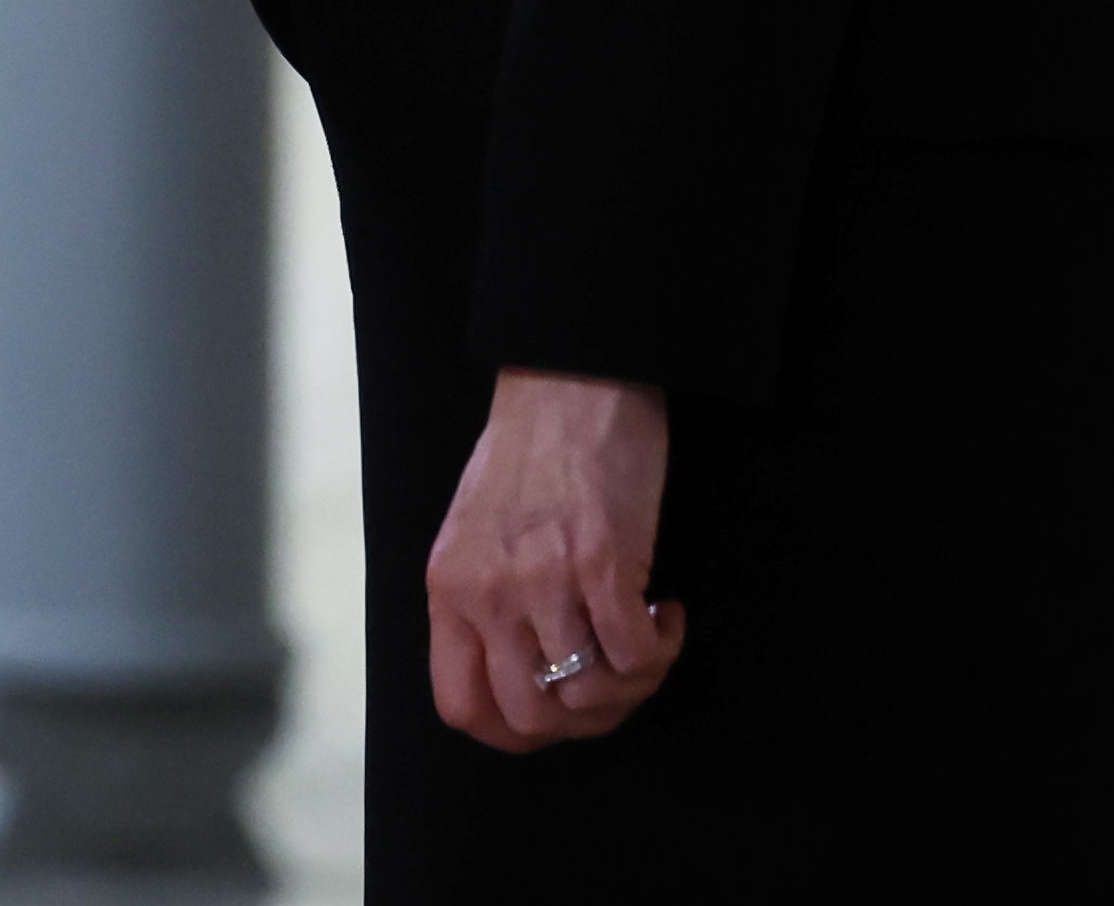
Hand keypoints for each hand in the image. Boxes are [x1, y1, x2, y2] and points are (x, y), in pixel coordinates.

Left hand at [425, 367, 683, 749]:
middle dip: (586, 717)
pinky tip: (665, 612)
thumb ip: (485, 604)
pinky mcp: (602, 561)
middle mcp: (488, 591)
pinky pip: (636, 653)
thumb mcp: (475, 535)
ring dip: (632, 683)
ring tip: (644, 640)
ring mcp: (542, 578)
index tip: (559, 714)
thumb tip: (522, 677)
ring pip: (589, 693)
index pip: (460, 705)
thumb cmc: (528, 456)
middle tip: (615, 677)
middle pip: (532, 715)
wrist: (568, 381)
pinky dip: (661, 649)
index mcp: (449, 589)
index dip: (514, 732)